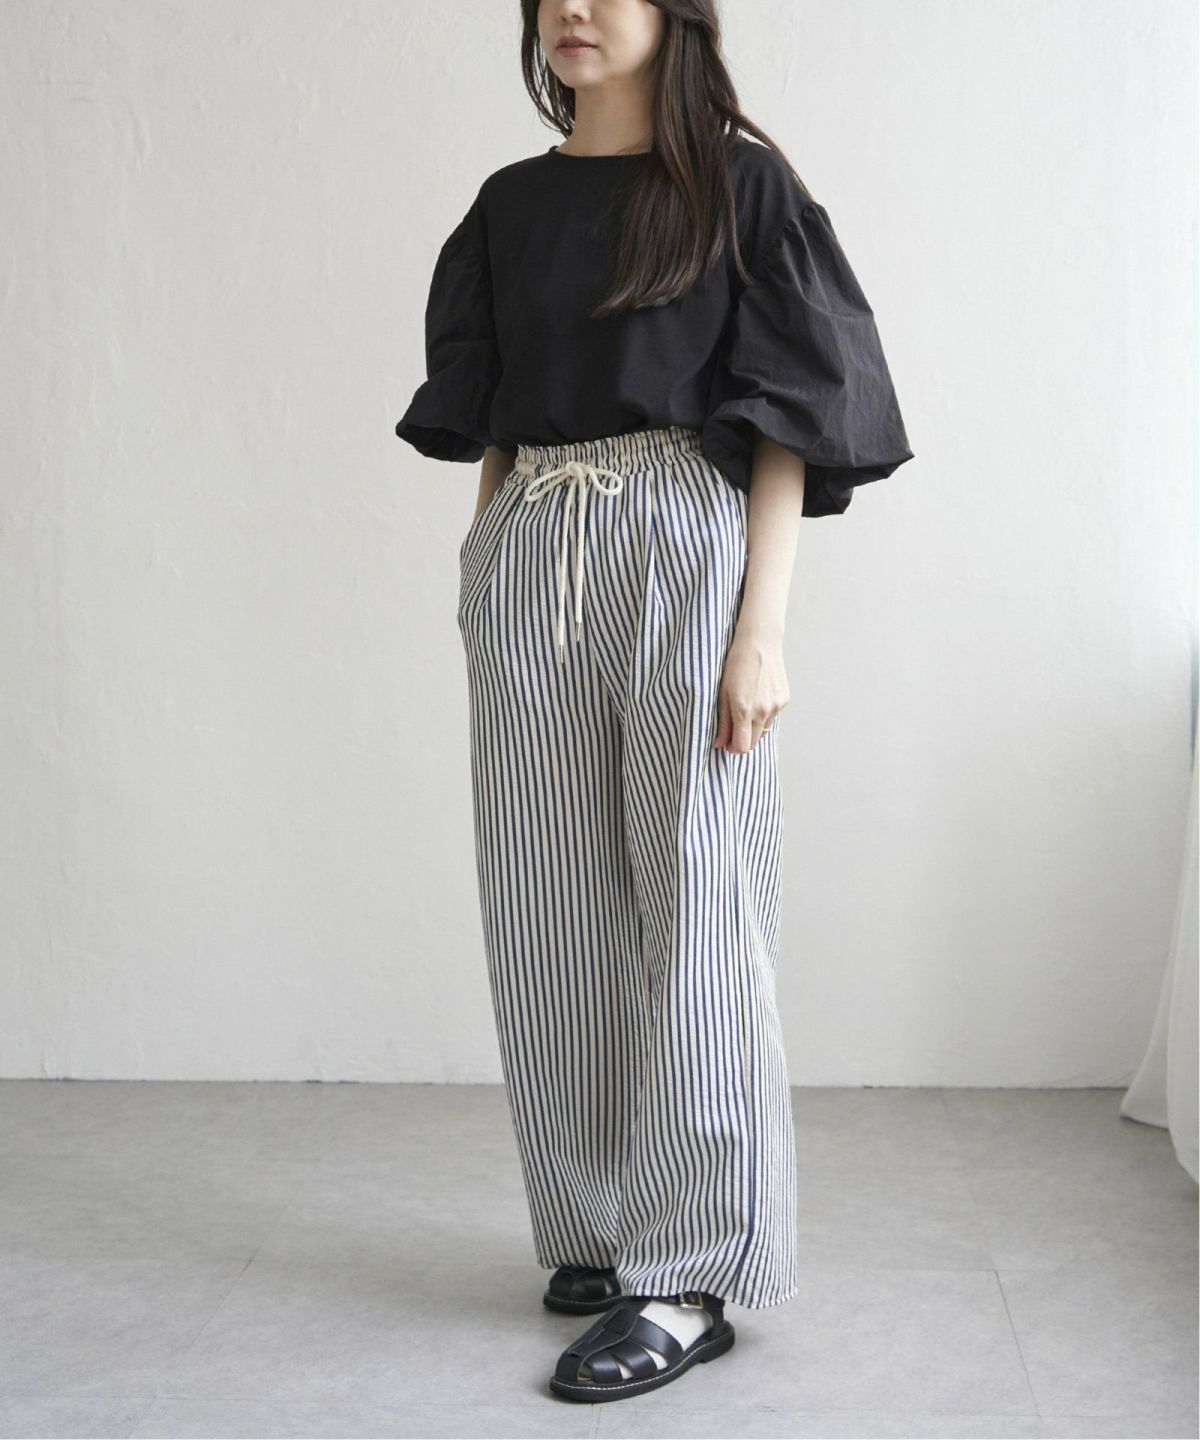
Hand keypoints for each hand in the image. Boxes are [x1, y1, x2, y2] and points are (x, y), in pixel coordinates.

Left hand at [714, 625, 788, 753]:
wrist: (759, 643)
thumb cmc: (736, 664)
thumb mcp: (723, 693)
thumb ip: (723, 721)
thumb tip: (719, 743)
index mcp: (745, 711)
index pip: (742, 746)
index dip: (733, 748)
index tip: (726, 743)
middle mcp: (763, 712)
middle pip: (754, 742)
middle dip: (743, 740)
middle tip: (733, 730)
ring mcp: (776, 706)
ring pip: (764, 730)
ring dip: (754, 727)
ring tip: (745, 708)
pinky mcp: (784, 699)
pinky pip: (772, 716)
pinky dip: (764, 714)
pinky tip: (757, 697)